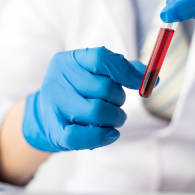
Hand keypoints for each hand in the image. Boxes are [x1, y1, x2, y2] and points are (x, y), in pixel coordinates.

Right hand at [23, 47, 145, 151]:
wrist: (43, 117)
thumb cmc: (75, 92)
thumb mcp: (91, 74)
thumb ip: (120, 70)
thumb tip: (151, 77)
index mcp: (67, 61)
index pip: (101, 58)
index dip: (126, 71)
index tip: (142, 82)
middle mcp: (57, 81)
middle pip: (104, 87)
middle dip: (119, 98)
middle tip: (115, 103)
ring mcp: (55, 107)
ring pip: (98, 111)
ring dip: (116, 117)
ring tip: (113, 118)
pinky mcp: (57, 132)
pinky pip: (85, 136)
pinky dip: (104, 135)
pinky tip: (110, 133)